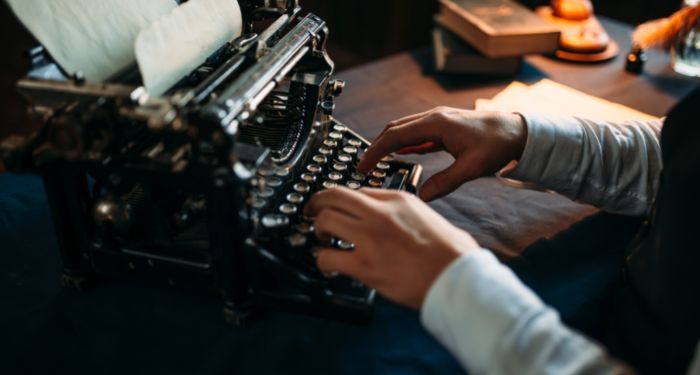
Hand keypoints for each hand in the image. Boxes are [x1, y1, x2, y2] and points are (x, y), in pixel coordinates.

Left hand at [304, 187, 479, 309]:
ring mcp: (370, 237)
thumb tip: (390, 220)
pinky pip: (327, 256)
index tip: (337, 208)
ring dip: (318, 230)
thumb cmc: (452, 253)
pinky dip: (322, 260)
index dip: (342, 200)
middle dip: (316, 203)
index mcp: (397, 199)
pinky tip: (327, 265)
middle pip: (333, 196)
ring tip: (321, 240)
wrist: (458, 278)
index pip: (357, 190)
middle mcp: (380, 213)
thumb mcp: (428, 216)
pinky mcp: (364, 265)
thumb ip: (404, 213)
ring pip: (325, 220)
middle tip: (311, 213)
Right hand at [357, 107, 527, 200]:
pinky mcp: (444, 127)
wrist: (519, 131)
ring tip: (377, 162)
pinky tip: (401, 155)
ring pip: (404, 130)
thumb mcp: (473, 167)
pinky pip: (417, 134)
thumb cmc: (499, 144)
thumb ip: (446, 182)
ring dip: (388, 144)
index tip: (362, 166)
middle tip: (363, 167)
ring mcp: (438, 121)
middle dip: (376, 147)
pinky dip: (404, 144)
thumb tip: (422, 196)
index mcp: (437, 124)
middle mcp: (434, 118)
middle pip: (394, 129)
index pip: (395, 136)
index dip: (375, 151)